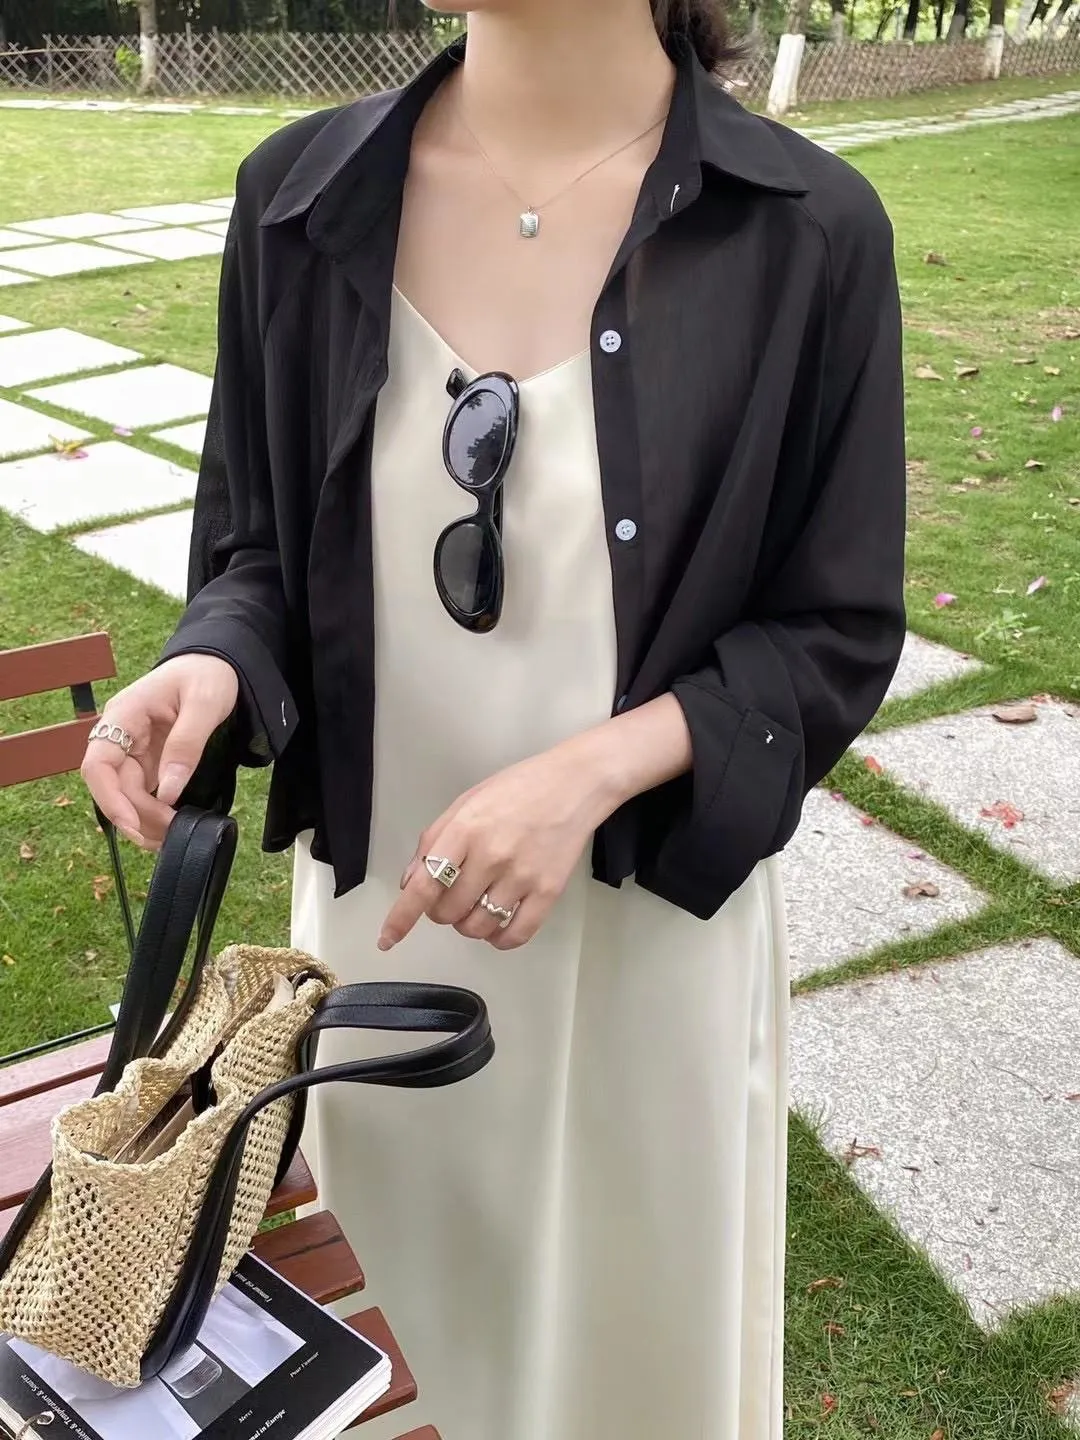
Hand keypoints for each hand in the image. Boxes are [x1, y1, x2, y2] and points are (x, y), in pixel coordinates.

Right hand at [81, 654, 238, 847]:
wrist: (216, 663)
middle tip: (169, 836)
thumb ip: (186, 744)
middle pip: (114, 787)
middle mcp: (121, 735)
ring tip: (170, 839)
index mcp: (124, 715)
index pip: (98, 764)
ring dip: (144, 820)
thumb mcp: (204, 704)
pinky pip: (143, 792)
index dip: (109, 799)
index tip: (131, 824)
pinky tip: (168, 828)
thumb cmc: (207, 675)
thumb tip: (168, 791)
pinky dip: (153, 812)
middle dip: (137, 817)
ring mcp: (134, 749)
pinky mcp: (149, 760)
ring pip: (127, 794)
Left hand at [379, 733, 624, 952]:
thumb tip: (410, 882)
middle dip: (440, 911)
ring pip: (477, 927)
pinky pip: (515, 935)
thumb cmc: (518, 788)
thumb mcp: (466, 802)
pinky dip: (499, 940)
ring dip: (467, 926)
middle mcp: (491, 855)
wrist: (575, 784)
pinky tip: (497, 927)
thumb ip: (434, 840)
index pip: (424, 884)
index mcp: (465, 829)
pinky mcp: (548, 892)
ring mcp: (521, 876)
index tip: (387, 939)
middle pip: (448, 912)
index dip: (401, 917)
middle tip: (452, 894)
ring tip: (476, 906)